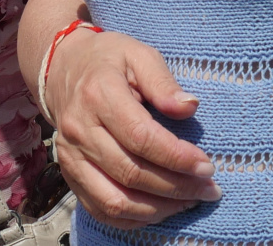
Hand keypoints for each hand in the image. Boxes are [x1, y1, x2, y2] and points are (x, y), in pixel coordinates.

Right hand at [44, 27, 219, 225]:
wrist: (63, 68)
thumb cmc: (108, 60)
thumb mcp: (138, 55)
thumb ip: (163, 82)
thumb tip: (190, 108)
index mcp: (99, 95)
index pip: (141, 137)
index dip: (177, 157)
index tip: (207, 166)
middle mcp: (80, 129)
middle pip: (131, 172)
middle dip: (176, 187)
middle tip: (209, 188)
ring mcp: (71, 156)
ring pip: (115, 199)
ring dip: (158, 208)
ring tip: (189, 201)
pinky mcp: (69, 174)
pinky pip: (100, 209)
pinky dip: (133, 218)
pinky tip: (160, 209)